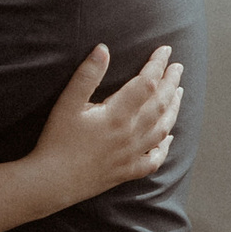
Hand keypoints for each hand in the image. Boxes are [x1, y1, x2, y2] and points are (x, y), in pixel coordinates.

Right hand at [26, 43, 181, 208]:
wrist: (52, 182)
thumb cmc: (56, 141)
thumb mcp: (67, 104)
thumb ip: (87, 75)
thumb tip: (103, 49)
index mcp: (117, 114)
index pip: (147, 83)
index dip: (157, 64)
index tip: (165, 50)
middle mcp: (130, 134)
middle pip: (160, 103)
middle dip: (171, 83)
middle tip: (178, 67)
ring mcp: (132, 154)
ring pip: (162, 129)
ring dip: (173, 108)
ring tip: (178, 93)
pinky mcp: (127, 171)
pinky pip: (154, 159)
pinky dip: (165, 147)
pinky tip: (169, 138)